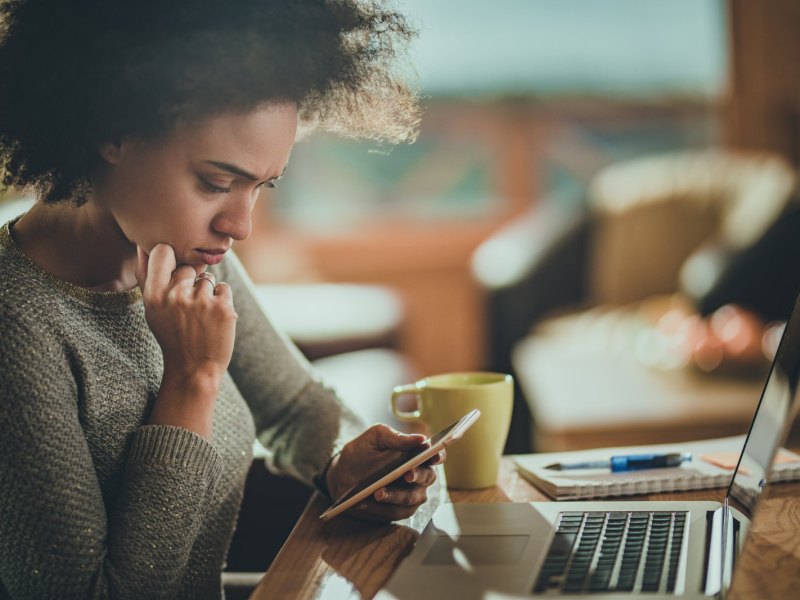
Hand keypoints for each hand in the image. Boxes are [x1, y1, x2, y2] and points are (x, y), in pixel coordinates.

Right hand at [136, 243, 236, 383]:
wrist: (194, 369)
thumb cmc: (172, 336)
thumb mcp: (152, 309)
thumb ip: (148, 277)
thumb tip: (143, 244)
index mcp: (154, 295)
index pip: (163, 251)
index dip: (170, 257)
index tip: (172, 270)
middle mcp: (176, 296)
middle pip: (188, 267)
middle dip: (190, 283)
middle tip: (187, 309)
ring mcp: (201, 301)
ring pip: (207, 278)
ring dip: (207, 293)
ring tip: (200, 317)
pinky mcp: (223, 308)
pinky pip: (224, 288)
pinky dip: (221, 301)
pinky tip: (213, 319)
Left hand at [325, 424, 444, 521]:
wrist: (341, 475)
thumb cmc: (362, 452)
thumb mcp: (374, 438)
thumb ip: (395, 437)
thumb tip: (420, 439)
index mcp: (416, 455)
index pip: (435, 455)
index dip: (438, 455)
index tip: (433, 456)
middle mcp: (418, 476)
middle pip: (427, 477)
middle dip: (417, 476)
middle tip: (406, 475)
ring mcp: (410, 495)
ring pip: (411, 498)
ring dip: (395, 496)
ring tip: (377, 492)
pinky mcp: (397, 511)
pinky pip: (394, 513)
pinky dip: (379, 509)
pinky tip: (365, 502)